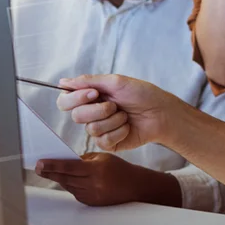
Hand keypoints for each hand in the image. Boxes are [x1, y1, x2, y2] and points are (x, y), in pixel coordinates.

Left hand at [35, 153, 179, 206]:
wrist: (135, 187)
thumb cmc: (119, 169)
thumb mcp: (101, 158)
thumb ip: (82, 160)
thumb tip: (63, 161)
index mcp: (95, 170)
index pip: (68, 167)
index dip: (52, 165)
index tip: (39, 163)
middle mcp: (93, 184)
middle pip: (65, 178)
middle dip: (50, 172)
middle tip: (38, 167)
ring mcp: (92, 196)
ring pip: (68, 186)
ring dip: (58, 178)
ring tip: (48, 171)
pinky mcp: (91, 203)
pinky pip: (75, 193)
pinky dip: (69, 185)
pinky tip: (65, 179)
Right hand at [56, 75, 181, 151]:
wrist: (161, 113)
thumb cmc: (142, 94)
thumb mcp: (115, 82)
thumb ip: (88, 81)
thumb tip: (63, 82)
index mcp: (89, 97)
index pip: (65, 100)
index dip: (74, 98)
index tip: (94, 93)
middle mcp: (91, 113)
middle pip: (76, 116)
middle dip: (98, 110)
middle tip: (115, 105)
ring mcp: (100, 129)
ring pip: (91, 129)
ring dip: (113, 120)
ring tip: (125, 115)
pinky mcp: (109, 143)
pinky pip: (103, 140)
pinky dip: (118, 131)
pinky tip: (128, 127)